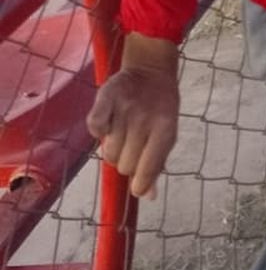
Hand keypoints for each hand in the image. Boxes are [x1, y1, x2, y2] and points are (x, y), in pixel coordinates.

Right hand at [87, 39, 179, 199]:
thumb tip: (149, 196)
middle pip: (125, 165)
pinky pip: (94, 128)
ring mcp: (126, 108)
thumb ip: (156, 165)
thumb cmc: (158, 112)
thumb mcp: (165, 136)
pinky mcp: (107, 96)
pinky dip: (98, 130)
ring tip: (122, 132)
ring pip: (109, 152)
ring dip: (114, 148)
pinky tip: (109, 122)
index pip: (149, 169)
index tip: (137, 185)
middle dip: (127, 162)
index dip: (141, 183)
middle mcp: (146, 120)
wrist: (151, 73)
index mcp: (166, 131)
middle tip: (132, 145)